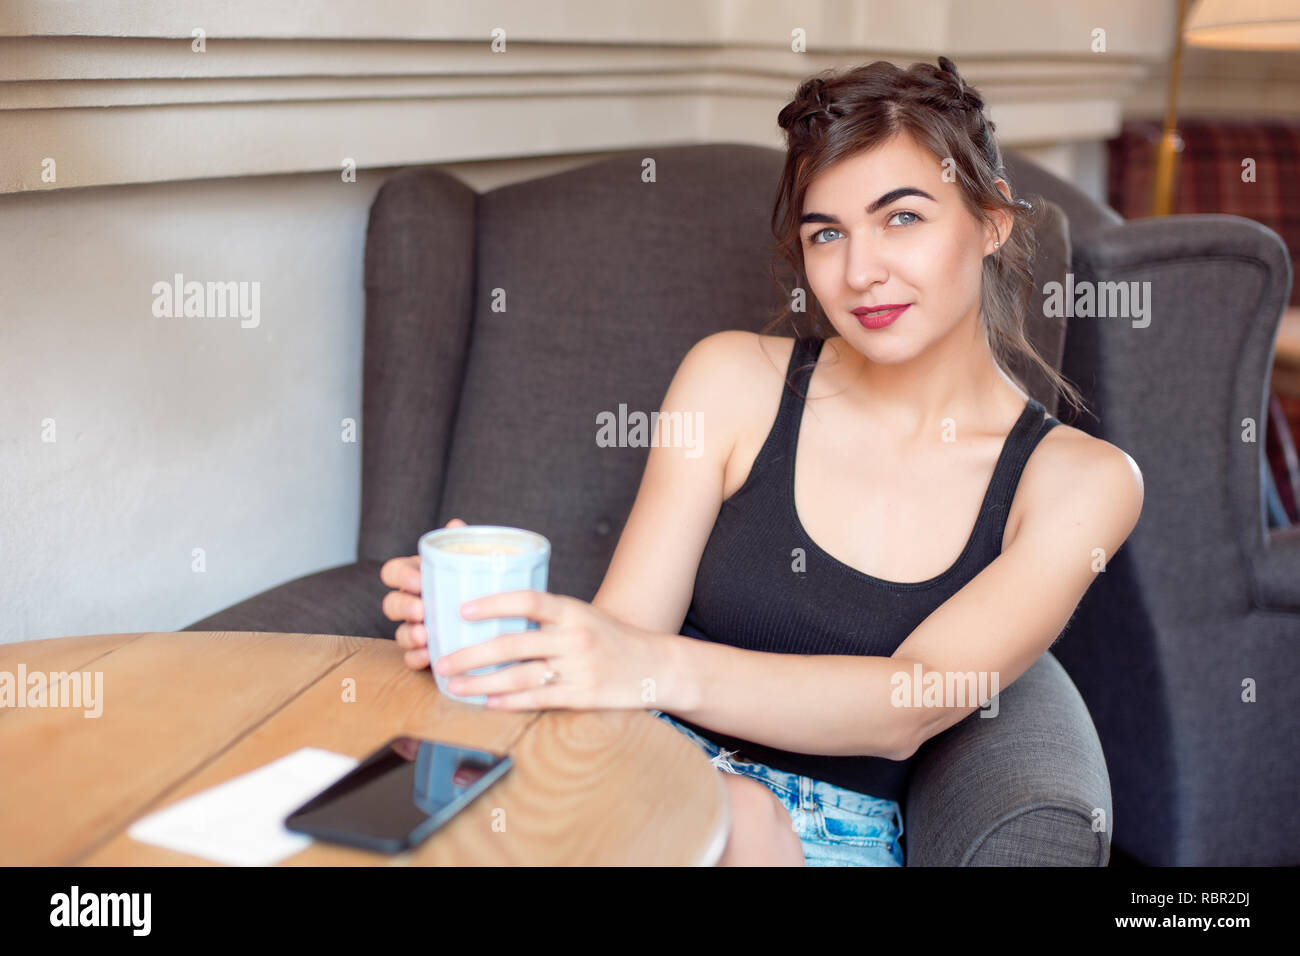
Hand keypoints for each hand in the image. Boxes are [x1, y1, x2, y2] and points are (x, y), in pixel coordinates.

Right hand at [380, 518, 465, 670]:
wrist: (500, 616)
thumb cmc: (478, 583)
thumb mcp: (472, 564)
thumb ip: (462, 545)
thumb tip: (456, 525)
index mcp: (418, 577)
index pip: (393, 572)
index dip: (400, 576)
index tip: (418, 581)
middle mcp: (412, 602)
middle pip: (391, 603)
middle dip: (403, 606)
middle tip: (421, 610)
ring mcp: (416, 629)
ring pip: (400, 632)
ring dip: (409, 634)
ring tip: (424, 636)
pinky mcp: (425, 653)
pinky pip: (411, 658)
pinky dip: (416, 658)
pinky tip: (428, 657)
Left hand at [432, 589, 669, 711]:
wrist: (654, 666)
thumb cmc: (611, 637)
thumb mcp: (582, 615)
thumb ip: (547, 616)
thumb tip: (494, 614)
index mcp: (573, 611)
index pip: (528, 600)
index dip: (493, 604)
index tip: (461, 610)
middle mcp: (574, 638)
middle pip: (512, 644)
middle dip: (470, 654)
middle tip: (441, 659)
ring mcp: (578, 669)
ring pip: (519, 676)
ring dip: (481, 683)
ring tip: (454, 685)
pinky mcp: (582, 696)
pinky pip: (537, 699)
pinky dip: (509, 702)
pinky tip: (487, 703)